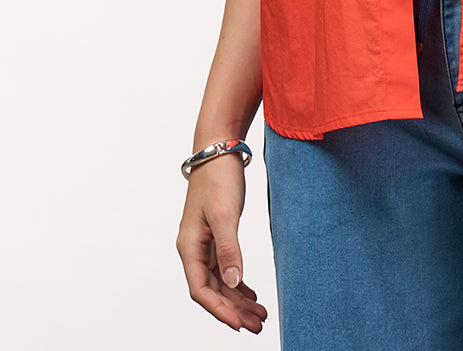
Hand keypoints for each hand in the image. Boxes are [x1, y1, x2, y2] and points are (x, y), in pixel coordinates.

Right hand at [176, 156, 267, 332]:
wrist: (218, 150)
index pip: (201, 290)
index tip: (240, 325)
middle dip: (234, 310)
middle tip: (258, 324)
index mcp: (189, 247)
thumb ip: (229, 249)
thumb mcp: (225, 214)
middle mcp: (194, 249)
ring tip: (260, 314)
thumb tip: (233, 283)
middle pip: (213, 290)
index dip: (220, 310)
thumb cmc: (218, 178)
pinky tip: (251, 294)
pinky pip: (225, 268)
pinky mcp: (217, 235)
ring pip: (220, 281)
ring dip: (238, 299)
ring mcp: (205, 243)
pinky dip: (238, 283)